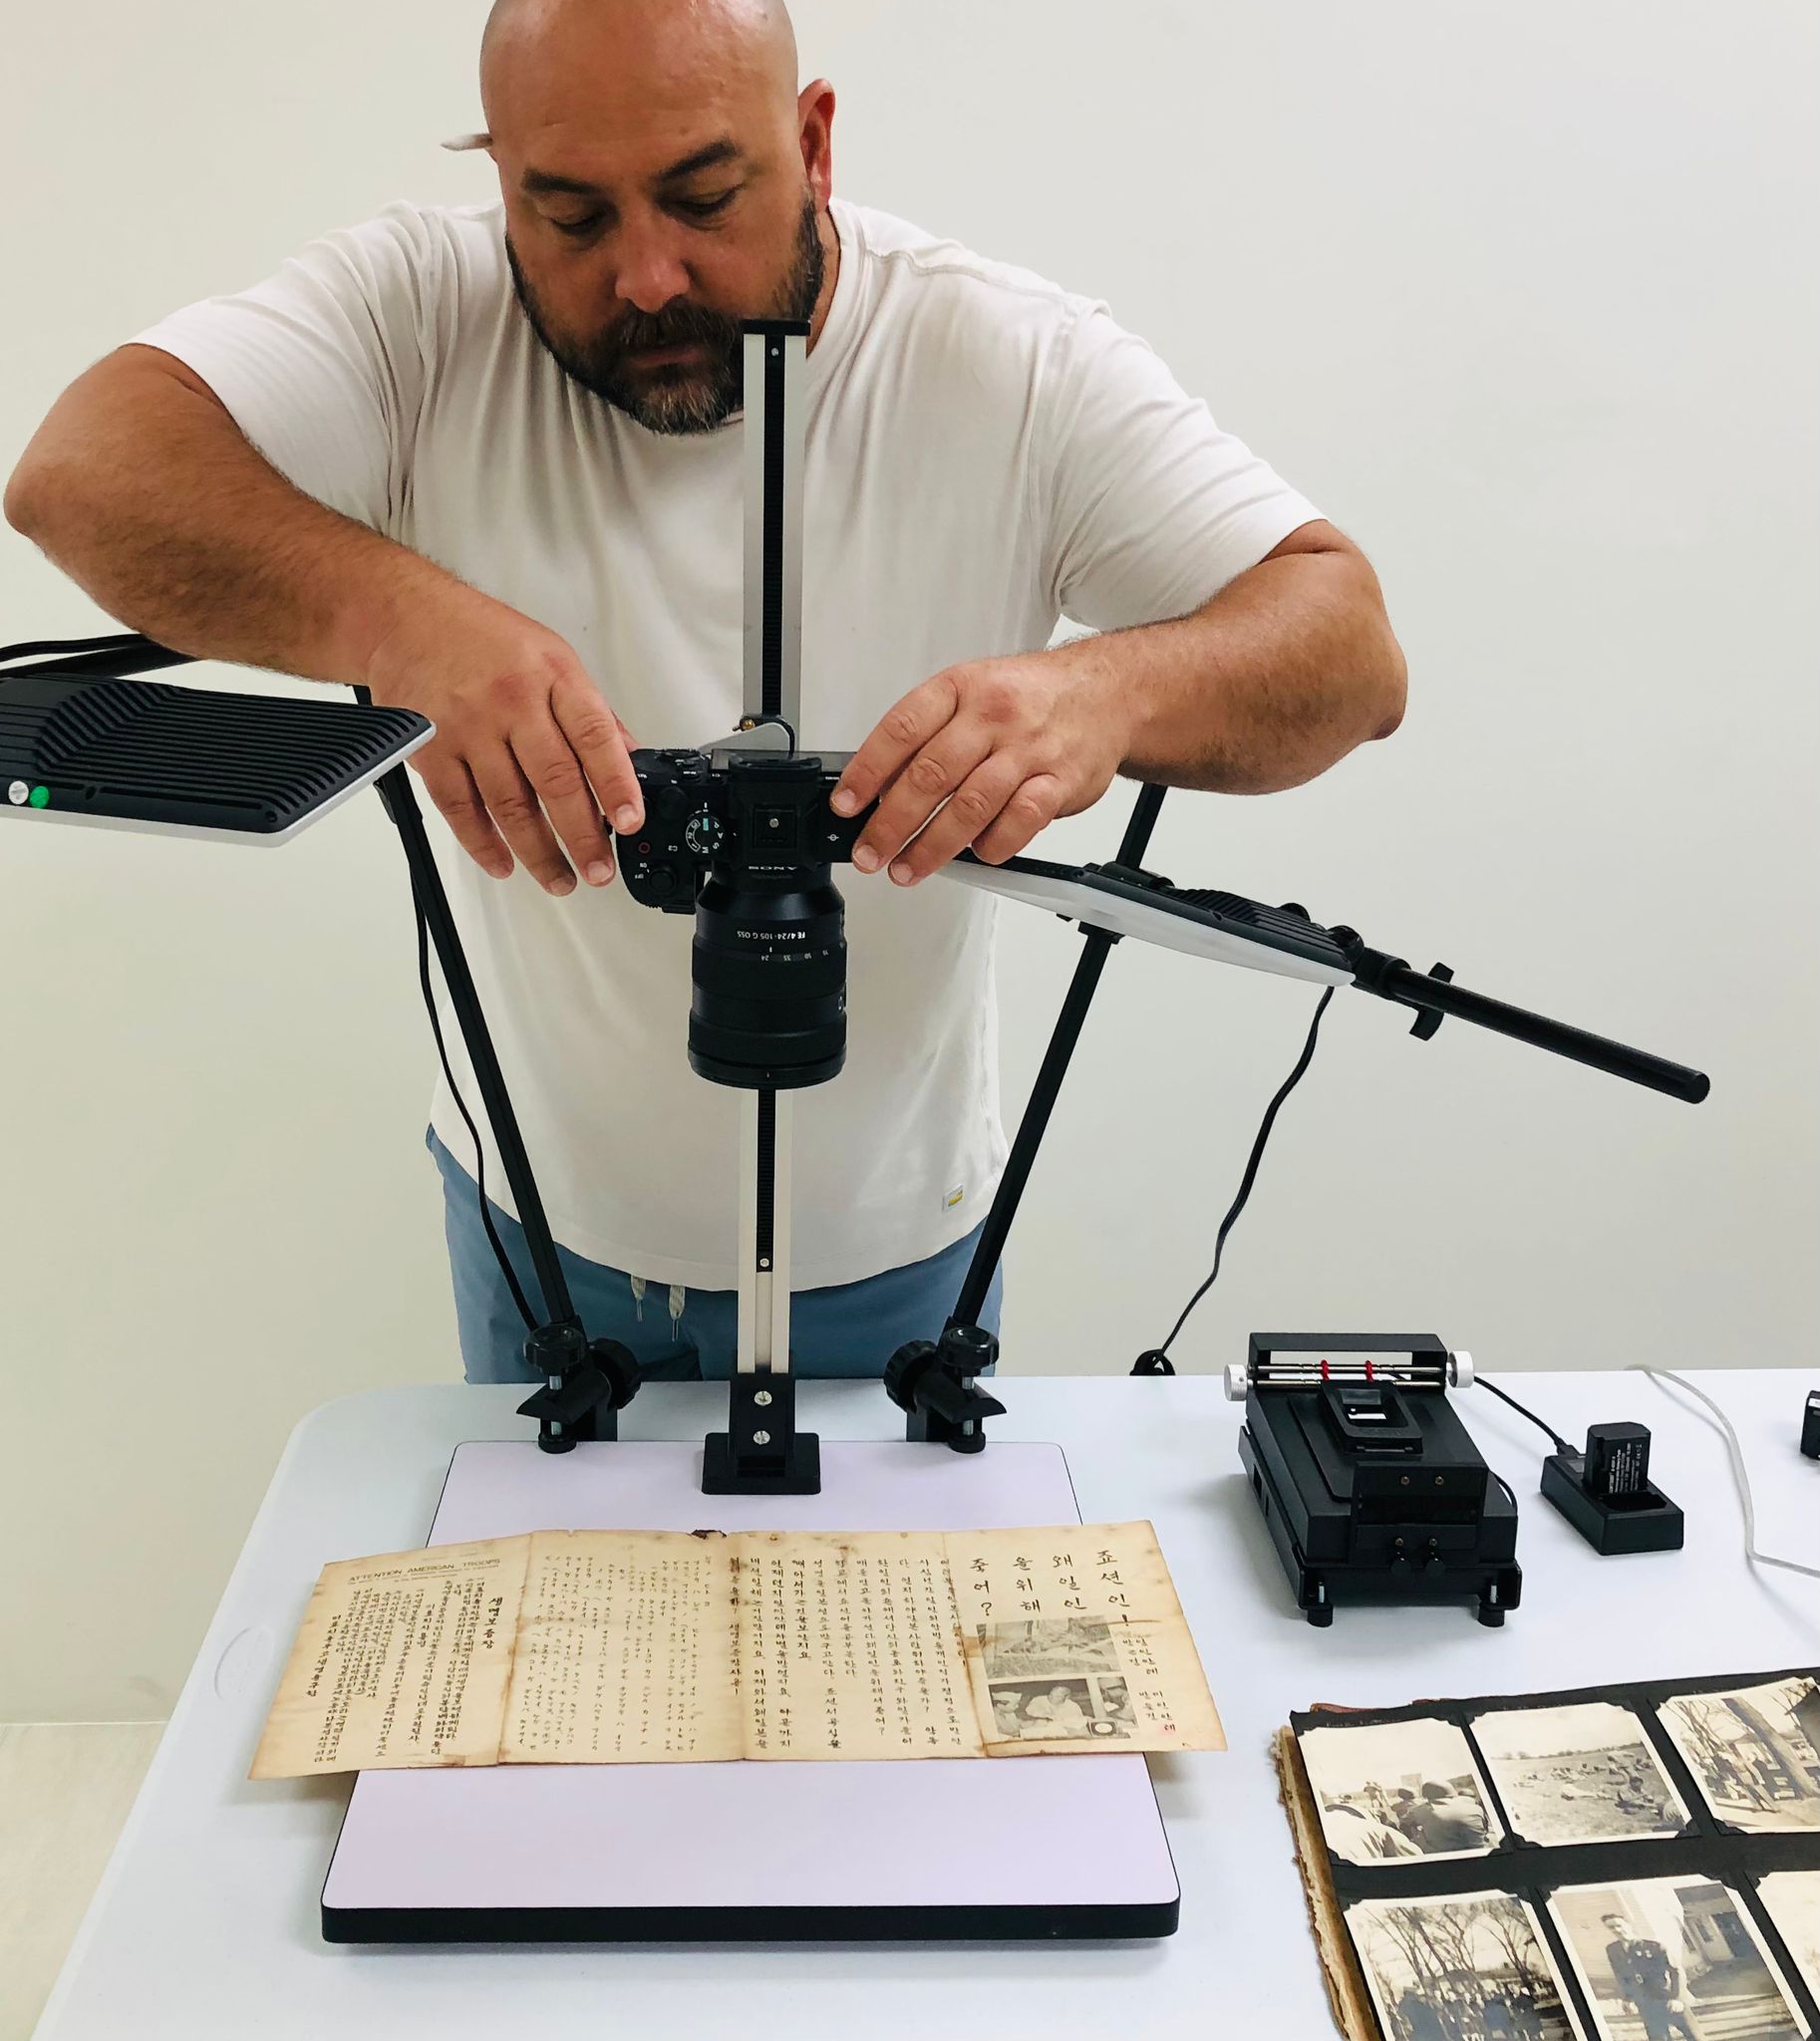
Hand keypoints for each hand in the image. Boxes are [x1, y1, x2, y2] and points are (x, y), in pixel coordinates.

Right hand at [362, 587, 642, 895]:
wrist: (404, 618)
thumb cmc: (481, 637)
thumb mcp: (551, 657)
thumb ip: (589, 712)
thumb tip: (628, 760)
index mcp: (551, 676)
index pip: (594, 737)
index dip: (616, 784)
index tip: (629, 822)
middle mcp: (511, 701)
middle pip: (554, 780)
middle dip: (581, 835)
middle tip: (598, 870)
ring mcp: (468, 727)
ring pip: (510, 804)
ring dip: (537, 852)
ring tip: (559, 878)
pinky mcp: (430, 750)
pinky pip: (460, 809)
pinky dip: (484, 844)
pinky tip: (503, 863)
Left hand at [830, 651, 1129, 884]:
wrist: (1107, 694)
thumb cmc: (1031, 697)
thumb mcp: (973, 691)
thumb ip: (929, 733)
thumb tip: (879, 785)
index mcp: (962, 688)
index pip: (902, 730)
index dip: (868, 772)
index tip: (847, 805)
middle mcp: (993, 716)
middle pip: (931, 775)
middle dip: (891, 823)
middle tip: (871, 853)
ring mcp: (1028, 749)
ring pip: (970, 805)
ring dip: (932, 846)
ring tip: (908, 868)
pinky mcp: (1060, 781)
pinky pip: (1020, 821)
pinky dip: (993, 845)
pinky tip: (976, 854)